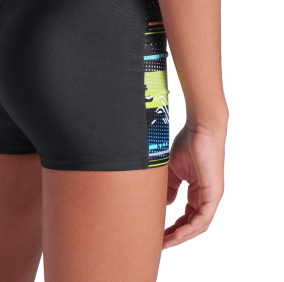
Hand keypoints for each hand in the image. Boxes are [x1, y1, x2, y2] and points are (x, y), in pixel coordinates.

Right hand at [163, 120, 226, 248]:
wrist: (200, 129)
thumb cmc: (188, 144)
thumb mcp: (173, 170)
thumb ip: (170, 188)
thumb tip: (166, 204)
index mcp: (198, 191)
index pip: (186, 216)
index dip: (172, 227)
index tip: (157, 232)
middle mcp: (206, 197)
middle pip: (192, 225)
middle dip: (175, 236)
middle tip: (159, 243)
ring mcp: (211, 196)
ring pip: (198, 226)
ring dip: (181, 236)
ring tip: (165, 243)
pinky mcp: (214, 193)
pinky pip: (203, 219)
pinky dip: (190, 229)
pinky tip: (176, 234)